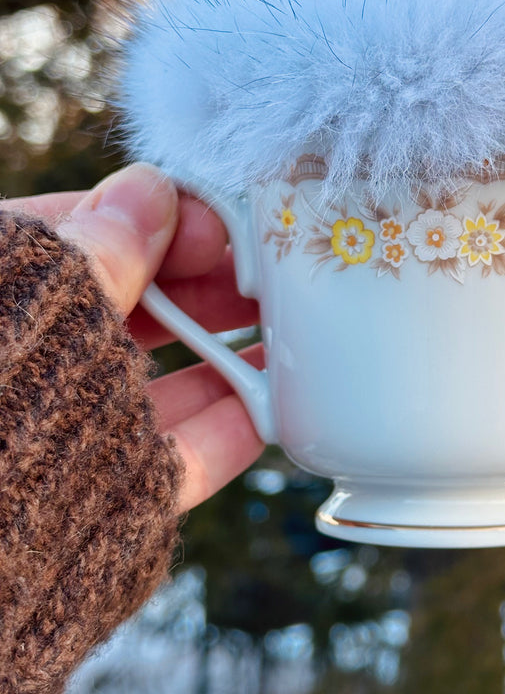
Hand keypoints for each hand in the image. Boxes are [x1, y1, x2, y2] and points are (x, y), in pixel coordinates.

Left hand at [6, 164, 264, 511]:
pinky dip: (223, 430)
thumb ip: (97, 251)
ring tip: (288, 330)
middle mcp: (26, 364)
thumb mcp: (33, 302)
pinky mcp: (93, 505)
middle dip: (197, 287)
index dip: (151, 222)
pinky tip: (275, 402)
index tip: (214, 226)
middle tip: (262, 274)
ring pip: (149, 385)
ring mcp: (55, 437)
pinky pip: (166, 460)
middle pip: (122, 311)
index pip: (78, 238)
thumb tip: (150, 188)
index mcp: (0, 300)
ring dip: (221, 356)